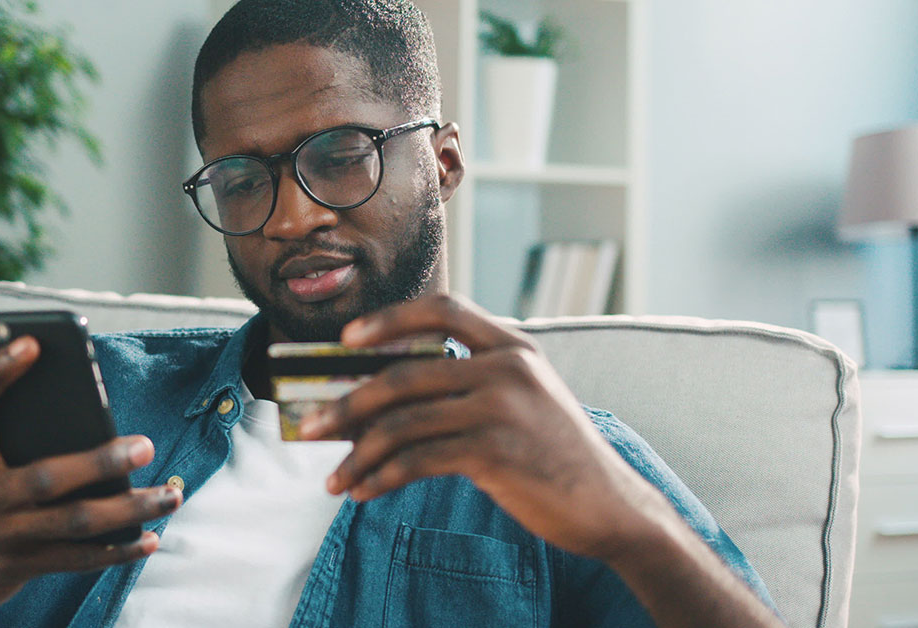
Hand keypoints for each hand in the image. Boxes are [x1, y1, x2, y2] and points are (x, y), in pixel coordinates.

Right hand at [0, 337, 181, 626]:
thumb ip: (17, 437)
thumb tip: (95, 417)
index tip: (33, 343)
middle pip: (46, 476)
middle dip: (101, 462)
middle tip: (147, 446)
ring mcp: (0, 533)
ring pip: (74, 521)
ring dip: (129, 509)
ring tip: (171, 495)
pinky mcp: (19, 566)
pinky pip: (76, 558)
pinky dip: (118, 549)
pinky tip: (150, 538)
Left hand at [298, 294, 666, 560]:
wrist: (608, 504)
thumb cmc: (553, 453)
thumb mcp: (523, 399)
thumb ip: (470, 382)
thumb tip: (381, 394)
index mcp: (513, 346)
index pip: (443, 309)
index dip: (390, 319)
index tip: (347, 338)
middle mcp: (507, 368)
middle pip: (403, 374)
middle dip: (347, 402)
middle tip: (310, 425)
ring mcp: (501, 409)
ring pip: (402, 422)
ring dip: (357, 453)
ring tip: (333, 478)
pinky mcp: (494, 453)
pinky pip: (417, 461)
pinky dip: (381, 479)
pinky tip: (363, 493)